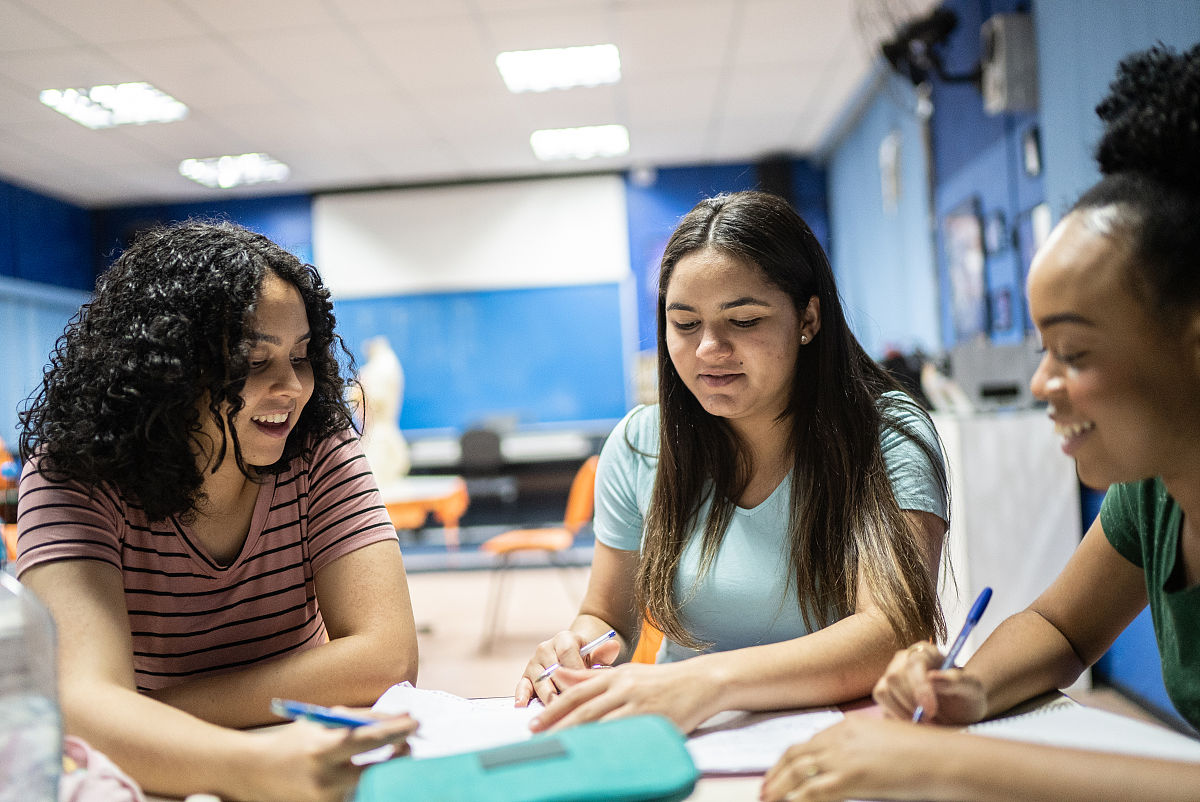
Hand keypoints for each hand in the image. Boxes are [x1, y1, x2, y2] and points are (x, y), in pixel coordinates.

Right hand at [246, 712, 416, 801]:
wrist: (255, 772)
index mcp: (322, 748)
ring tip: (390, 755)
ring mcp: (326, 799)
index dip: (396, 730)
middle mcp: (324, 777)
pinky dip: (366, 782)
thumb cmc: (294, 741)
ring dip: (384, 769)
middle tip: (408, 743)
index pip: (369, 740)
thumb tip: (399, 717)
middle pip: (377, 770)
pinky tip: (369, 772)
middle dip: (398, 754)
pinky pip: (357, 795)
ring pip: (370, 784)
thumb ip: (359, 719)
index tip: (416, 721)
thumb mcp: (321, 721)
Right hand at [514, 629, 621, 705]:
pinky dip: (522, 696)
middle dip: (563, 690)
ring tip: (557, 714)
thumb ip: (604, 653)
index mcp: (564, 639)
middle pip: (553, 671)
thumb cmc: (588, 658)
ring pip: (540, 682)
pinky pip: (522, 686)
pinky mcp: (526, 677)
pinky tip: (522, 706)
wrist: (574, 655)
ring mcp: (534, 663)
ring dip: (548, 698)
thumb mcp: (597, 654)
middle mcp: (545, 648)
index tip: (585, 688)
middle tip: (573, 707)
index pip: (567, 654)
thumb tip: (613, 646)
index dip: (576, 671)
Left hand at [528, 661, 715, 733]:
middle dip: (557, 724)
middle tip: (536, 738)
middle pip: (583, 708)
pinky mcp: (653, 718)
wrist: (700, 682)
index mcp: (615, 676)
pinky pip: (625, 733)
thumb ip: (593, 677)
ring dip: (577, 736)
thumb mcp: (626, 673)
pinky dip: (607, 743)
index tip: (534, 723)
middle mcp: (623, 687)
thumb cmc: (661, 680)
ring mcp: (638, 702)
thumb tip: (560, 676)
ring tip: (558, 748)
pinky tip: (594, 754)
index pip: (577, 692)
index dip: (553, 708)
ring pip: (601, 722)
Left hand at [761, 716, 954, 801]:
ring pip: (799, 773)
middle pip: (797, 756)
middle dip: (777, 775)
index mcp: (849, 726)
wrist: (943, 757)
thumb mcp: (886, 745)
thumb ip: (862, 752)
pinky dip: (797, 799)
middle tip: (765, 791)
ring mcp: (844, 756)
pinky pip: (814, 791)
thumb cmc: (925, 753)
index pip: (809, 744)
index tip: (779, 774)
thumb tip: (848, 771)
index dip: (789, 762)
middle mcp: (841, 737)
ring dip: (780, 789)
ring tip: (768, 800)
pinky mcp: (851, 777)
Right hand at [872, 642, 986, 724]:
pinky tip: (916, 724)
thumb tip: (933, 677)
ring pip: (884, 691)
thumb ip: (957, 680)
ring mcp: (891, 677)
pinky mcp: (885, 695)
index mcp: (925, 653)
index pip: (914, 664)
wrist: (959, 712)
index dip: (920, 688)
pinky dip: (897, 719)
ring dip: (903, 713)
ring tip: (926, 724)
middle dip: (912, 704)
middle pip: (894, 678)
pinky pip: (881, 706)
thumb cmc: (966, 697)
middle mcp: (903, 660)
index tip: (931, 710)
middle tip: (932, 722)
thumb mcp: (972, 689)